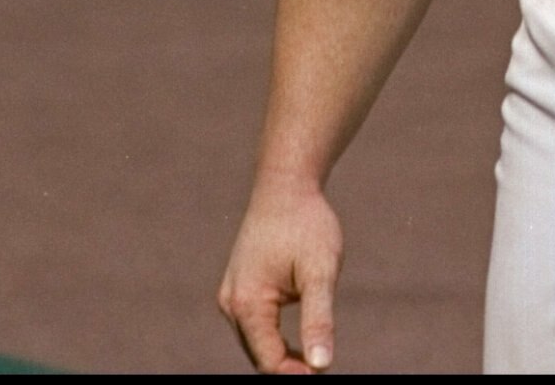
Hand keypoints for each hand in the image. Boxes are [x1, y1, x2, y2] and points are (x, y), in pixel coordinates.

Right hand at [218, 178, 342, 373]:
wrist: (286, 187)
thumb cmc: (306, 225)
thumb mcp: (321, 272)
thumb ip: (319, 320)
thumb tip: (322, 366)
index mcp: (247, 303)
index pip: (269, 361)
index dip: (296, 374)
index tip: (323, 372)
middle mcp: (231, 304)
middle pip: (259, 356)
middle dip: (289, 367)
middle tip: (322, 368)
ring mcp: (231, 296)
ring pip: (256, 343)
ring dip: (281, 354)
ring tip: (315, 359)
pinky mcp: (238, 289)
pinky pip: (254, 327)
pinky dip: (274, 339)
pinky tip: (301, 342)